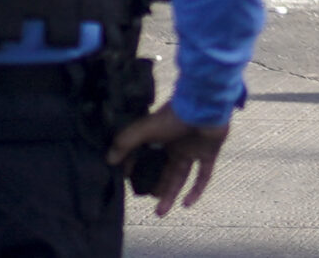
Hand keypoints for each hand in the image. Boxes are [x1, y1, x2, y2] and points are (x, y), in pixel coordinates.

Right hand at [107, 108, 227, 216]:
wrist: (204, 106)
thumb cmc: (173, 116)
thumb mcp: (145, 128)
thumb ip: (126, 142)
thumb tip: (109, 160)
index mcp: (160, 135)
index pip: (145, 156)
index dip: (136, 168)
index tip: (127, 182)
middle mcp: (176, 144)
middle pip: (164, 170)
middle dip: (155, 188)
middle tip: (146, 202)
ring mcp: (193, 149)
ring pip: (180, 176)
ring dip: (171, 194)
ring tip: (159, 212)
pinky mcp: (209, 153)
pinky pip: (204, 175)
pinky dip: (196, 190)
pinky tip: (186, 204)